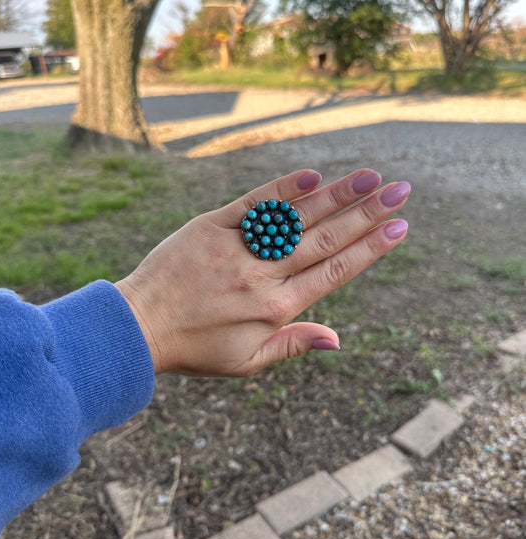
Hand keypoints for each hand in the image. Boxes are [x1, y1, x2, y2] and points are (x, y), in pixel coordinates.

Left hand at [115, 168, 409, 375]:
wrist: (137, 325)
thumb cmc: (194, 349)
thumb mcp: (245, 363)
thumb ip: (292, 346)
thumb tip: (337, 340)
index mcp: (275, 310)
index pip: (334, 273)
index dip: (369, 249)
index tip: (399, 227)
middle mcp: (262, 276)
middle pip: (324, 239)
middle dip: (367, 214)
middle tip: (401, 190)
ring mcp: (237, 248)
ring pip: (296, 218)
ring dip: (336, 195)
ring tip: (370, 177)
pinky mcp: (211, 226)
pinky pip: (253, 205)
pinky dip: (283, 190)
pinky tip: (312, 175)